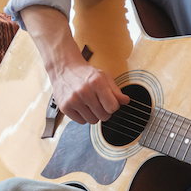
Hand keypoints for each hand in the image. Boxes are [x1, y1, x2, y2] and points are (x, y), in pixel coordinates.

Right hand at [20, 4, 127, 124]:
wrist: (64, 69)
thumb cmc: (85, 74)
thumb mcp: (104, 77)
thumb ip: (116, 90)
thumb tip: (126, 101)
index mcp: (96, 82)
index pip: (113, 107)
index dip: (113, 106)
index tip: (109, 101)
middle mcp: (84, 91)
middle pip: (104, 116)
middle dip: (104, 111)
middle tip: (99, 103)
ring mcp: (73, 100)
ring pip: (92, 121)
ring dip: (93, 115)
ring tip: (89, 104)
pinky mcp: (64, 107)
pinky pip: (81, 122)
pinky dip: (83, 116)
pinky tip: (81, 106)